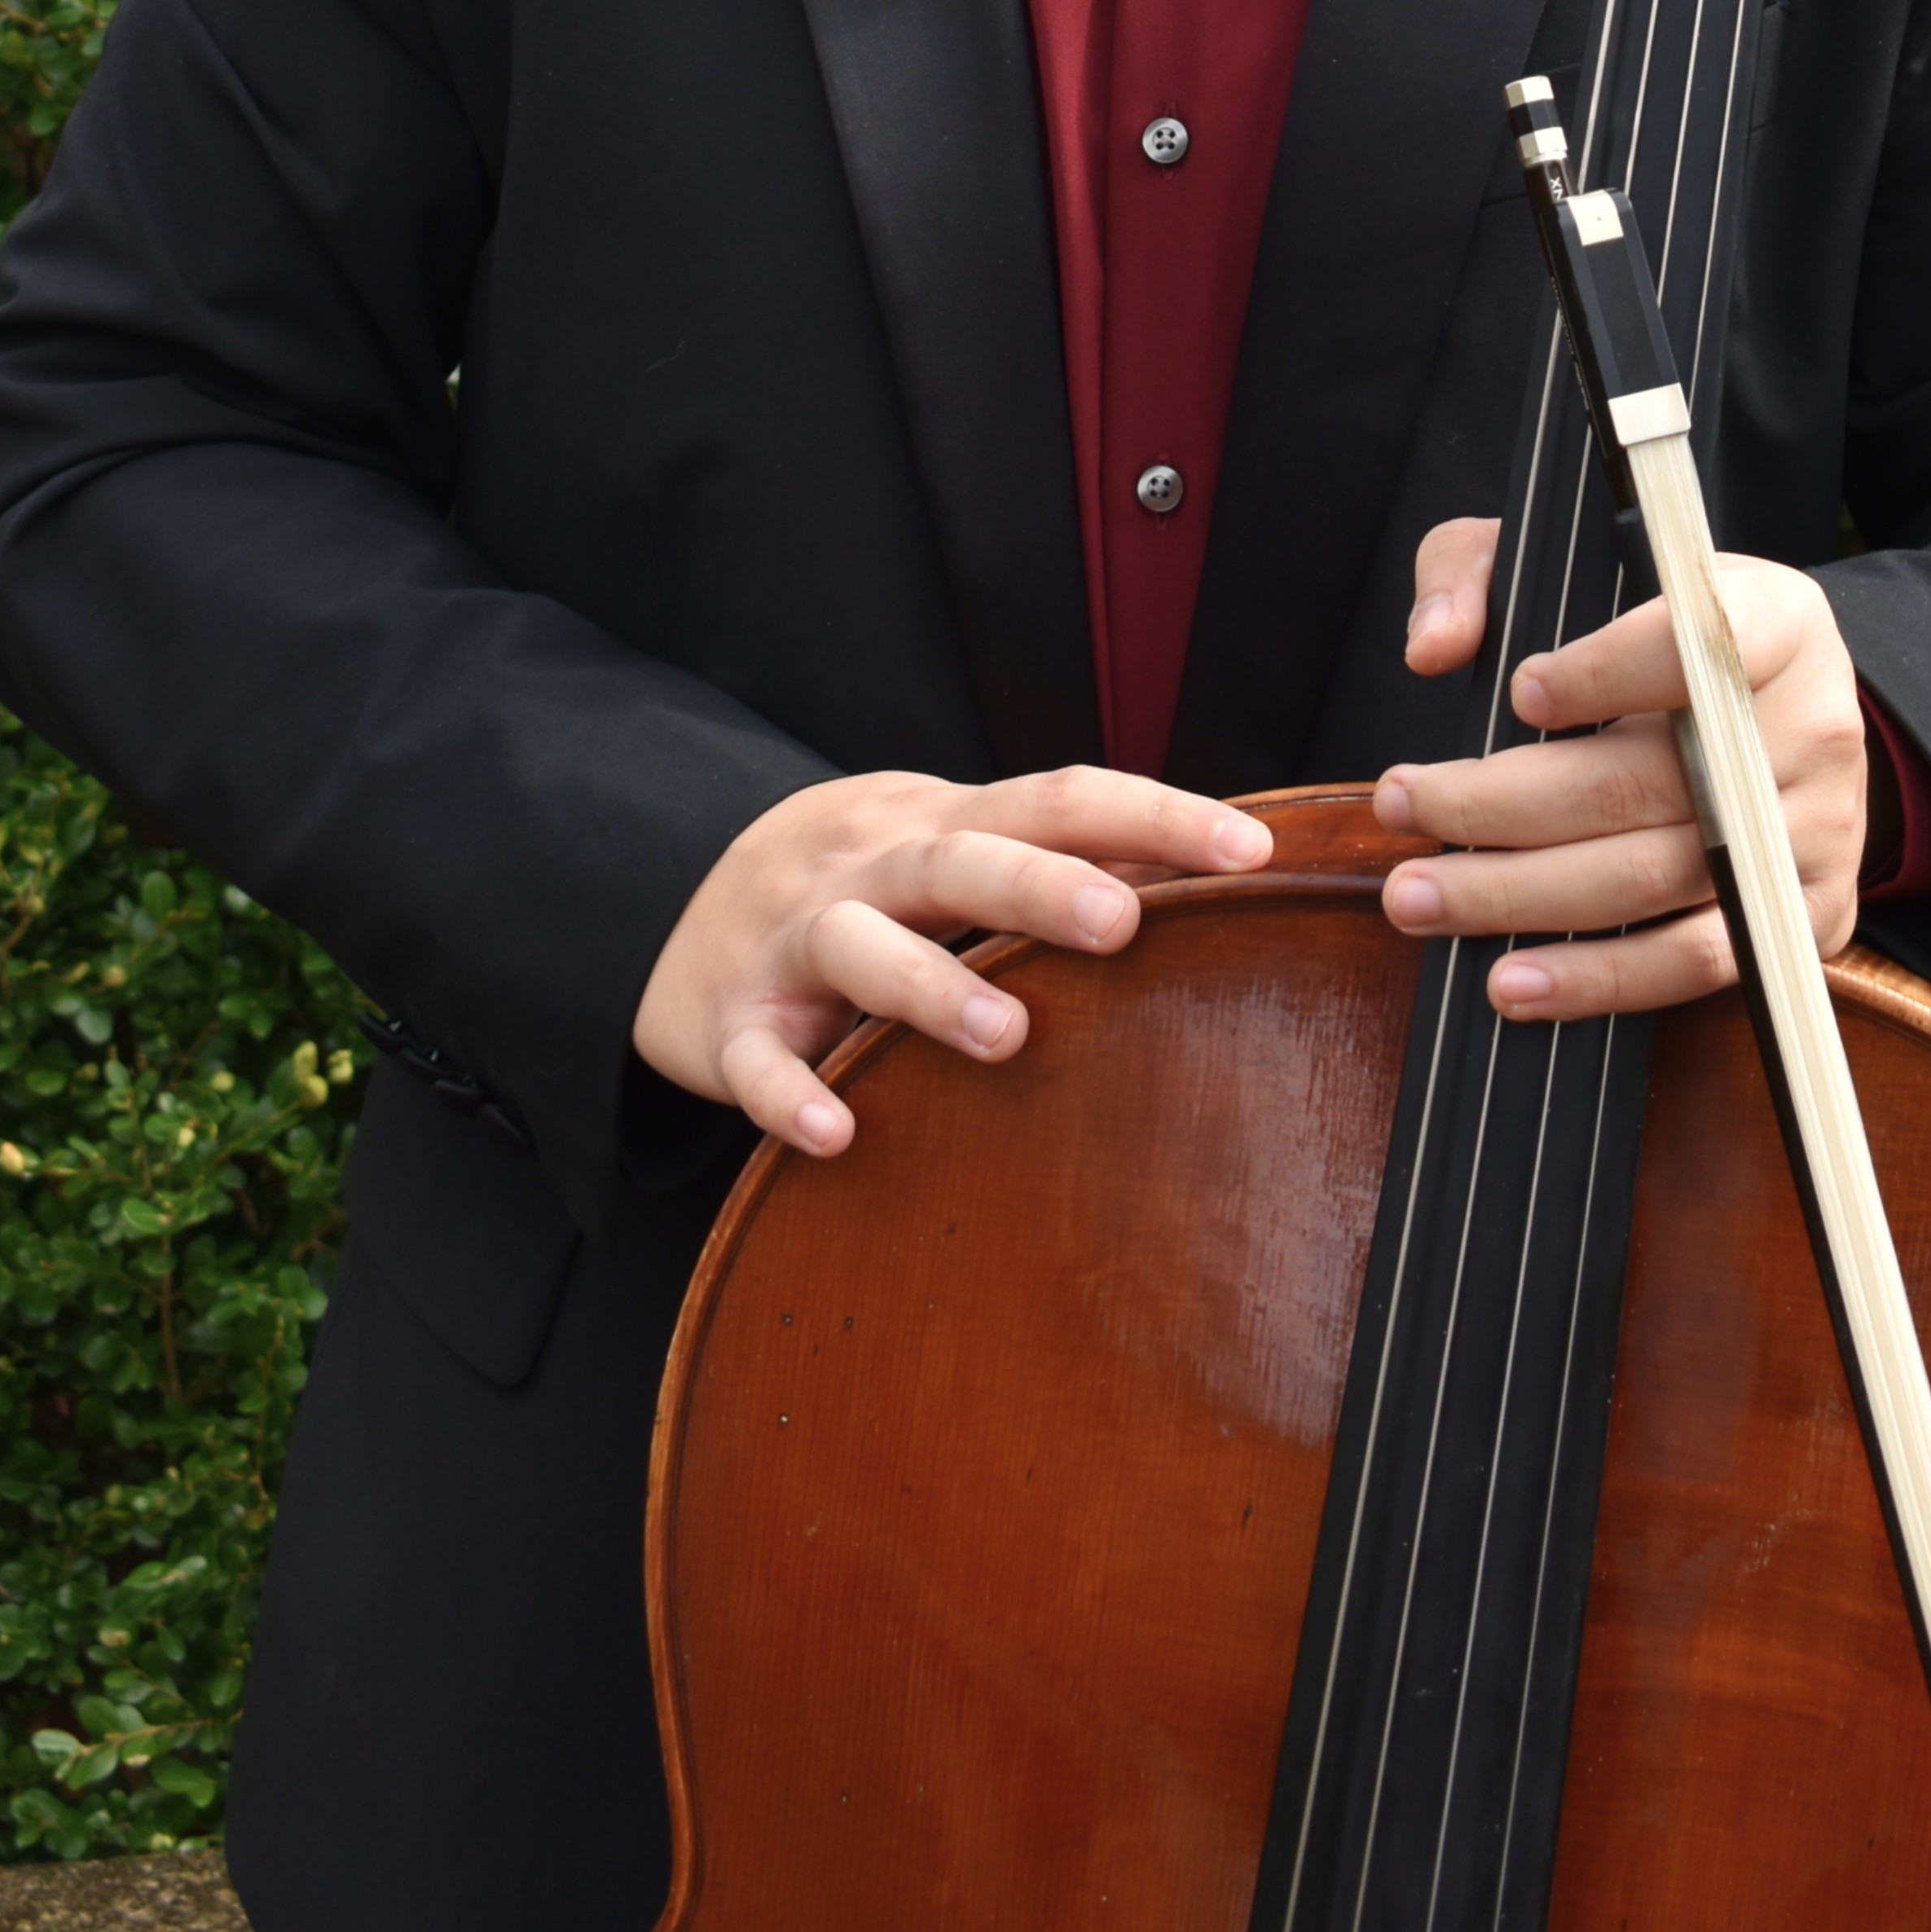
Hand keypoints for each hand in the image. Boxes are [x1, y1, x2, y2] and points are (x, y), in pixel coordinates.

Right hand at [635, 764, 1274, 1154]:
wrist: (680, 903)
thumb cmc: (868, 887)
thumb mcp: (954, 850)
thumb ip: (1062, 858)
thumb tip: (1207, 873)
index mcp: (943, 824)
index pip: (1058, 799)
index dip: (1154, 815)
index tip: (1249, 849)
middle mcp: (871, 869)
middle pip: (957, 858)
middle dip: (1040, 886)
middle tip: (1126, 921)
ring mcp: (795, 942)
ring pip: (858, 945)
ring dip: (930, 986)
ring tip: (1007, 1035)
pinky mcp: (732, 1025)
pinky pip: (758, 1059)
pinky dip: (792, 1094)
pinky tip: (836, 1132)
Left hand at [1374, 512, 1870, 1015]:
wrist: (1785, 716)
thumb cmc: (1654, 633)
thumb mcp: (1572, 561)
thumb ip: (1481, 574)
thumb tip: (1431, 646)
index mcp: (1775, 619)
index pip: (1703, 641)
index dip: (1609, 672)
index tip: (1518, 692)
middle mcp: (1812, 725)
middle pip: (1651, 779)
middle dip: (1504, 803)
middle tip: (1400, 805)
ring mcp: (1818, 829)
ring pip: (1658, 876)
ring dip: (1523, 896)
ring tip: (1420, 897)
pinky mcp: (1809, 913)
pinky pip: (1699, 961)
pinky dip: (1599, 980)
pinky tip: (1513, 981)